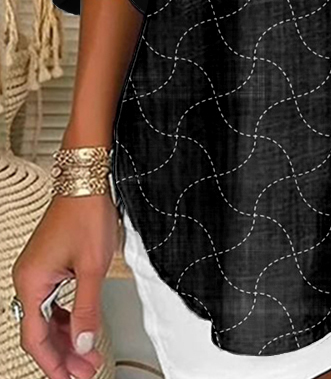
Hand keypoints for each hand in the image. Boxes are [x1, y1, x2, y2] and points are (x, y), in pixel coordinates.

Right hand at [11, 192, 118, 377]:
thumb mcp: (92, 267)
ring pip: (47, 318)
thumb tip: (85, 344)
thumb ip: (87, 310)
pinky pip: (52, 302)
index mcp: (31, 282)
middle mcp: (28, 278)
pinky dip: (66, 318)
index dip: (54, 363)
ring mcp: (37, 271)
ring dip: (67, 338)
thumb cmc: (86, 214)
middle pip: (40, 331)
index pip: (35, 338)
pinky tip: (80, 328)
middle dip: (64, 355)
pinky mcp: (48, 265)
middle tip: (86, 371)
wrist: (87, 182)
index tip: (71, 378)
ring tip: (87, 355)